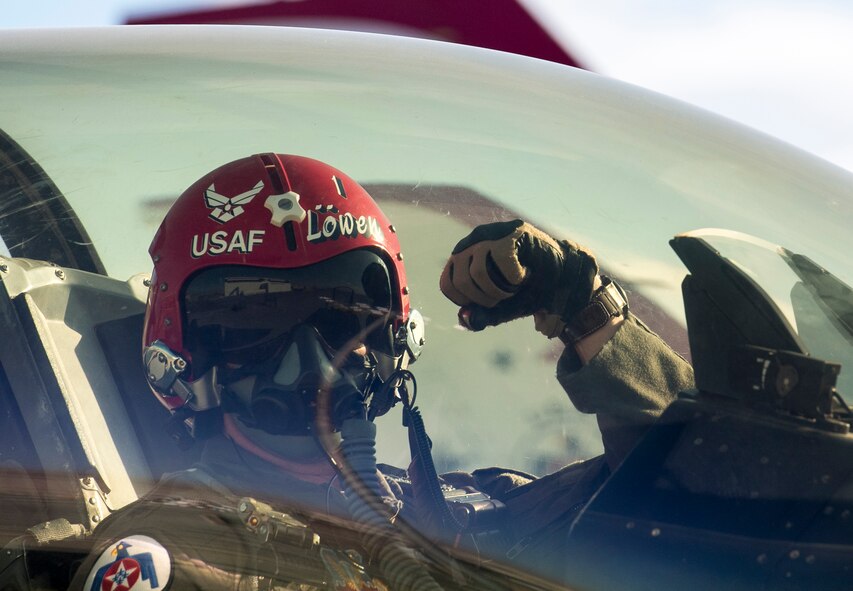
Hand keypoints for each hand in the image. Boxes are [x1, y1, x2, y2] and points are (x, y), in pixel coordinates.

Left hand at [439, 219, 597, 334]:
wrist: (562, 278)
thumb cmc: (527, 292)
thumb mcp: (500, 309)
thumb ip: (481, 316)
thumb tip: (465, 318)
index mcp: (463, 257)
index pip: (447, 284)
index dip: (467, 302)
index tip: (489, 303)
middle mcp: (472, 241)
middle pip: (461, 281)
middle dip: (484, 299)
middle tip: (506, 296)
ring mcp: (491, 233)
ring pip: (478, 273)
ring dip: (500, 290)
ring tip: (515, 286)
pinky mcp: (511, 231)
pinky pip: (502, 263)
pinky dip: (515, 278)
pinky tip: (526, 273)